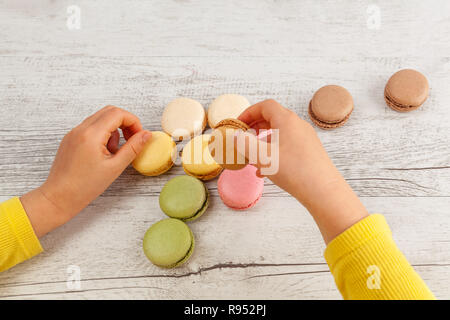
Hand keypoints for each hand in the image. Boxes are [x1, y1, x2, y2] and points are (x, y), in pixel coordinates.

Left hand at [21, 106, 150, 236]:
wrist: (59, 197)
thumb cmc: (84, 186)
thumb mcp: (115, 167)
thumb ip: (133, 148)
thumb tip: (146, 135)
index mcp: (91, 135)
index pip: (118, 114)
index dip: (133, 122)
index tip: (139, 136)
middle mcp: (81, 129)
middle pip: (109, 111)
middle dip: (125, 122)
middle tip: (131, 139)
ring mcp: (73, 132)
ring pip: (100, 118)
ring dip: (114, 129)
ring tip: (115, 150)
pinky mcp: (70, 138)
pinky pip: (91, 127)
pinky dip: (103, 134)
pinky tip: (104, 152)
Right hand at [238, 100, 367, 242]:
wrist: (323, 190)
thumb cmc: (293, 170)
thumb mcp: (262, 157)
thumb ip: (245, 144)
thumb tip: (236, 136)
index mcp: (287, 120)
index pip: (265, 106)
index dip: (249, 112)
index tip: (238, 124)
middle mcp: (298, 125)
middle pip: (273, 117)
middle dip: (255, 126)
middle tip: (244, 137)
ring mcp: (306, 138)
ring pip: (280, 133)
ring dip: (264, 141)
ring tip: (253, 155)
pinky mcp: (310, 151)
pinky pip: (288, 145)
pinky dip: (274, 151)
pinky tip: (265, 170)